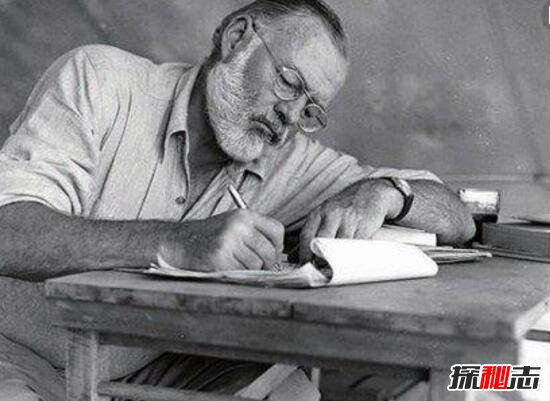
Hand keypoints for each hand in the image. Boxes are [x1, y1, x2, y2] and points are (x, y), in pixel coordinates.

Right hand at [159, 210, 283, 271]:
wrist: (178, 241)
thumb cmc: (207, 236)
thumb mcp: (232, 225)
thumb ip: (254, 234)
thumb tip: (277, 257)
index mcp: (244, 215)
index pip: (277, 230)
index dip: (278, 246)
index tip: (273, 254)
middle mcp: (238, 226)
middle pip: (269, 251)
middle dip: (267, 264)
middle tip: (259, 268)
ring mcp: (228, 242)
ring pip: (256, 265)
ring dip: (249, 270)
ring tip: (236, 265)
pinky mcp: (220, 259)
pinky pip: (241, 273)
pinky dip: (237, 275)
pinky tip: (226, 268)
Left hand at [299, 179, 402, 261]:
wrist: (371, 192)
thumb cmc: (344, 207)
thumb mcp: (325, 215)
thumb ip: (310, 235)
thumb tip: (293, 257)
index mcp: (319, 212)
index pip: (306, 236)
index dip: (304, 254)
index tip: (305, 267)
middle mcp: (332, 214)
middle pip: (321, 240)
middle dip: (319, 259)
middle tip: (319, 272)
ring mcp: (349, 219)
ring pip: (339, 244)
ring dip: (336, 260)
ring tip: (334, 270)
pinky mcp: (365, 224)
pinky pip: (356, 244)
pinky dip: (352, 255)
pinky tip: (349, 262)